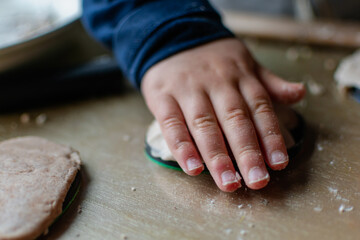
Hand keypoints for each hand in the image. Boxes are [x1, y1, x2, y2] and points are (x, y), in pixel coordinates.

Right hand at [141, 38, 304, 191]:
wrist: (171, 37)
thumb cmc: (212, 59)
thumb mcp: (244, 63)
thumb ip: (269, 83)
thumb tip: (299, 93)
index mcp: (240, 77)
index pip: (260, 108)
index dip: (270, 137)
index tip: (278, 163)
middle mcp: (217, 83)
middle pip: (235, 120)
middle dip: (247, 152)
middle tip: (257, 180)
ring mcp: (188, 90)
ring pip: (205, 125)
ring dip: (217, 155)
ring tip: (228, 182)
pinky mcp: (163, 96)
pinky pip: (172, 123)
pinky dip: (182, 147)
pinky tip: (192, 167)